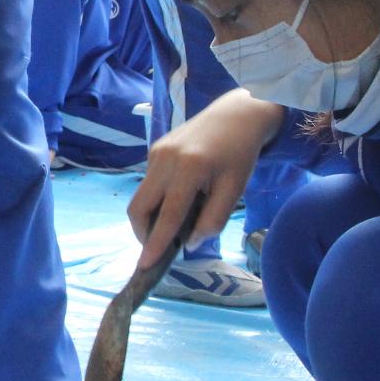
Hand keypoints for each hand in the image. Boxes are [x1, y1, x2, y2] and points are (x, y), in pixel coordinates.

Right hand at [128, 90, 282, 268]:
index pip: (168, 214)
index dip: (156, 243)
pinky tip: (177, 200)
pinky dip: (156, 199)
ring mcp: (156, 152)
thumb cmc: (239, 155)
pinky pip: (148, 183)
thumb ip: (213, 220)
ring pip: (140, 196)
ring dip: (150, 217)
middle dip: (143, 233)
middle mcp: (166, 159)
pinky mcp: (154, 149)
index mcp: (190, 168)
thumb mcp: (235, 190)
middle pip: (139, 206)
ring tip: (172, 225)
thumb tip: (190, 243)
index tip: (145, 265)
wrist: (236, 115)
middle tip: (158, 247)